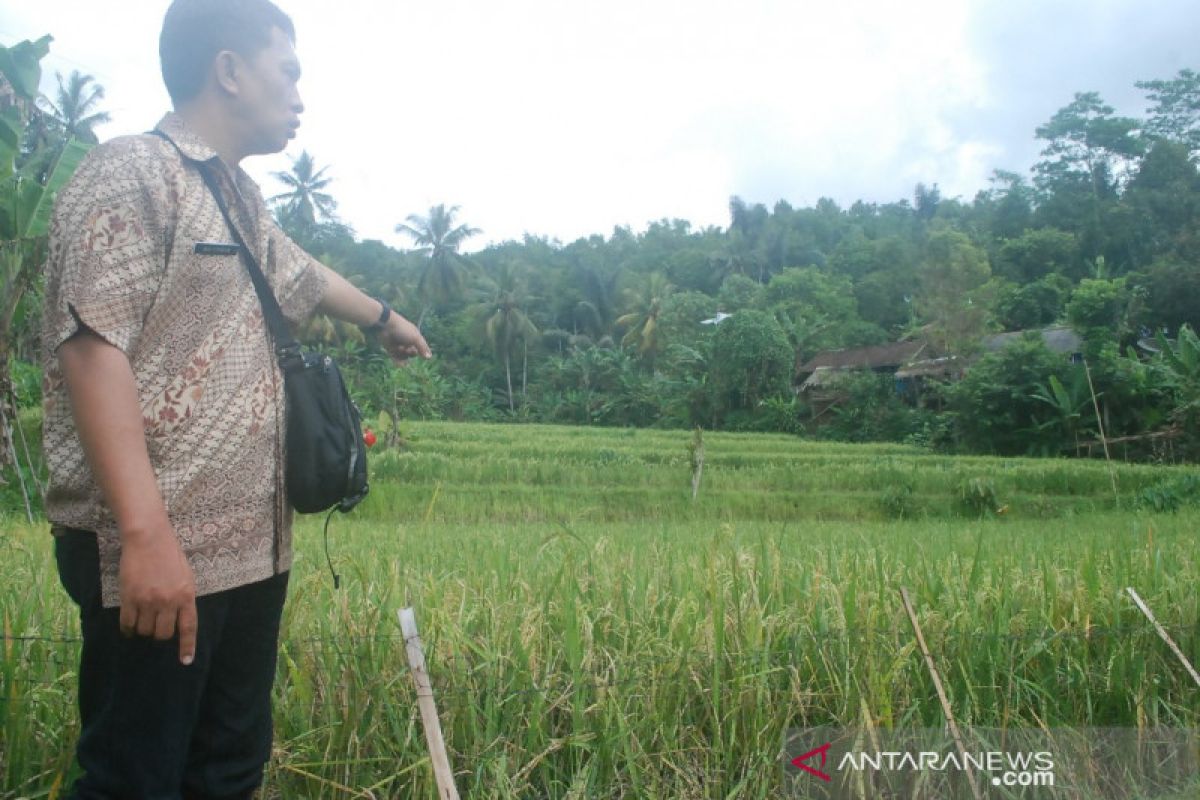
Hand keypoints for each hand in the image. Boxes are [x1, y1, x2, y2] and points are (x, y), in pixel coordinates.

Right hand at [118, 525, 197, 665]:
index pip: (189, 627)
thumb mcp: (186, 576)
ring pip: (144, 630)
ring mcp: (148, 601)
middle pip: (163, 634)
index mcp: (186, 595)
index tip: (185, 661)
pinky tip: (128, 629)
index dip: (187, 646)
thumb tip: (179, 618)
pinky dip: (127, 630)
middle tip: (156, 629)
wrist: (148, 539)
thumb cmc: (170, 556)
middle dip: (160, 635)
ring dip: (143, 631)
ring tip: (143, 622)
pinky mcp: (130, 598)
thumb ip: (183, 597)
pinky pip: (127, 623)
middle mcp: (169, 601)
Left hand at [379, 313, 431, 364]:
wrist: (385, 326)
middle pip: (413, 353)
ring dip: (403, 355)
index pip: (422, 347)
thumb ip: (422, 347)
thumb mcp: (415, 338)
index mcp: (414, 336)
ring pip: (405, 357)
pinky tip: (399, 364)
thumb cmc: (402, 329)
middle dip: (411, 353)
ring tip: (399, 348)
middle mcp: (407, 341)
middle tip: (408, 349)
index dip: (423, 352)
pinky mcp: (391, 349)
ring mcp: (399, 346)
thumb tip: (429, 357)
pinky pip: (396, 358)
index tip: (425, 357)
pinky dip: (398, 362)